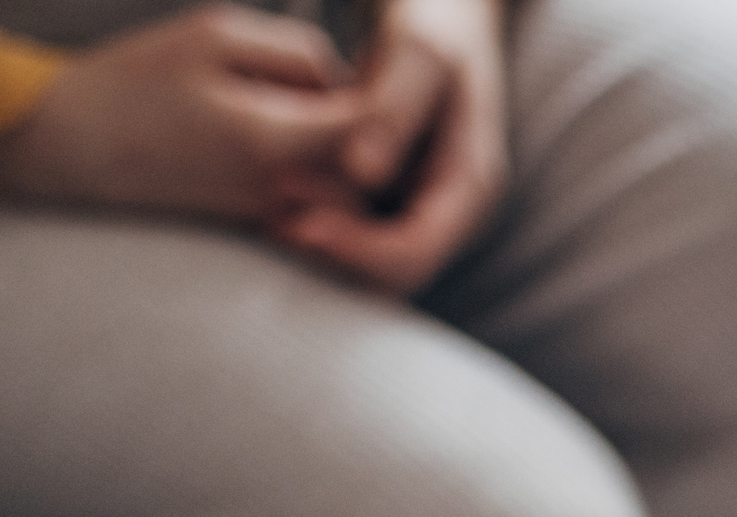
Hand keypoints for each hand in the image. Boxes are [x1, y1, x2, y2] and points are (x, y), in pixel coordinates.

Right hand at [0, 4, 358, 221]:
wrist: (63, 147)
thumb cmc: (133, 80)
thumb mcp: (214, 34)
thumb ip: (296, 53)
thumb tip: (346, 82)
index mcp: (277, 138)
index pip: (377, 131)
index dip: (393, 98)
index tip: (390, 73)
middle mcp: (284, 191)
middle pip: (378, 175)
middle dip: (379, 137)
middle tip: (366, 96)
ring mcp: (273, 215)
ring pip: (354, 199)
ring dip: (354, 161)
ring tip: (327, 117)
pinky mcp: (256, 226)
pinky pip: (324, 212)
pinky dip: (326, 179)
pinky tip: (296, 141)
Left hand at [275, 0, 508, 293]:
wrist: (441, 15)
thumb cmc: (434, 25)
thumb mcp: (419, 54)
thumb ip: (393, 111)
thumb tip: (364, 173)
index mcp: (469, 185)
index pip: (417, 252)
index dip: (360, 251)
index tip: (302, 224)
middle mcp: (448, 207)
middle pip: (392, 270)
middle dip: (334, 252)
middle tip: (271, 218)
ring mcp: (419, 202)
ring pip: (372, 257)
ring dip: (321, 240)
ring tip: (266, 206)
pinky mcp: (391, 191)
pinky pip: (356, 226)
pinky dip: (317, 216)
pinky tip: (276, 189)